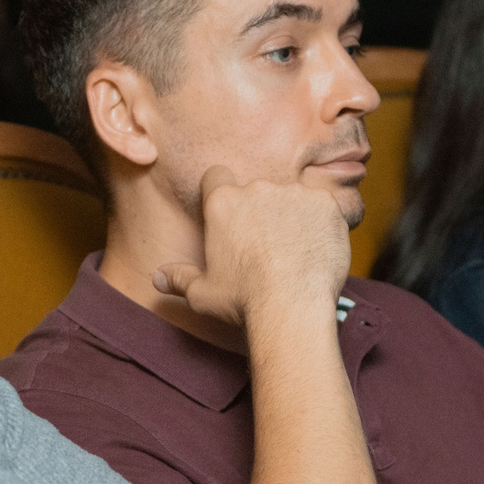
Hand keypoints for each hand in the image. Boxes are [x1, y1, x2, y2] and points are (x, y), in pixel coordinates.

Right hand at [155, 165, 350, 331]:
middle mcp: (256, 190)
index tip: (233, 213)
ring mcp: (293, 193)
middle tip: (269, 243)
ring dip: (294, 214)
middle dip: (262, 209)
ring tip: (297, 249)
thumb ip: (180, 279)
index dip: (223, 191)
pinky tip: (318, 248)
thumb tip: (158, 278)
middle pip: (257, 189)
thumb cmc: (243, 301)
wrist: (291, 307)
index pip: (216, 176)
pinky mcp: (324, 203)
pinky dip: (322, 222)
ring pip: (292, 196)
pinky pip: (323, 206)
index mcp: (222, 204)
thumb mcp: (203, 293)